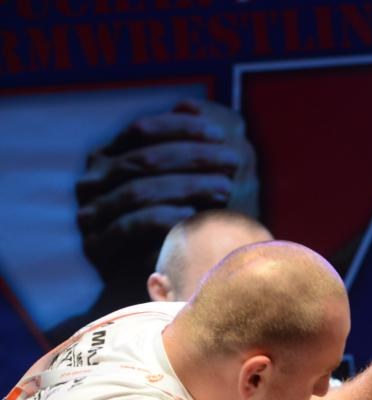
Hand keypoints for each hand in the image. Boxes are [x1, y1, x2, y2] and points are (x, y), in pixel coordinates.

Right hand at [75, 99, 258, 281]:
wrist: (168, 278)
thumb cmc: (187, 220)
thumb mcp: (196, 175)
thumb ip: (193, 140)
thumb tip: (193, 104)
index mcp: (111, 155)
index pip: (141, 131)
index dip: (181, 128)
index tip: (220, 133)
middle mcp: (94, 180)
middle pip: (144, 159)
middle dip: (193, 157)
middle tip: (234, 161)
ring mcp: (91, 213)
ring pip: (139, 191)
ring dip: (187, 186)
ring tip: (226, 188)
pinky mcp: (98, 246)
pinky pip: (130, 226)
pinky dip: (163, 216)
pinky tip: (194, 213)